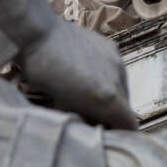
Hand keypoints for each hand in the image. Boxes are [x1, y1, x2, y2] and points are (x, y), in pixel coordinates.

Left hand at [19, 20, 137, 129]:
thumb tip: (92, 124)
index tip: (102, 135)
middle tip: (88, 117)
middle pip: (126, 108)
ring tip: (85, 94)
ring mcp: (116, 59)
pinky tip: (86, 74)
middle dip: (111, 116)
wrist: (37, 31)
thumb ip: (83, 117)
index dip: (117, 134)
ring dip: (109, 96)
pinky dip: (106, 78)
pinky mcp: (111, 47)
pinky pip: (116, 71)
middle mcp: (118, 77)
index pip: (129, 126)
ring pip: (122, 89)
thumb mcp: (62, 104)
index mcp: (107, 97)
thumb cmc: (41, 71)